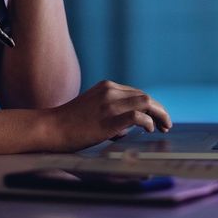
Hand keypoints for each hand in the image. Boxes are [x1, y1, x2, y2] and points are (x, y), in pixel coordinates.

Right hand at [46, 80, 172, 151]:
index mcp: (106, 87)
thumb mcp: (91, 109)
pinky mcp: (109, 120)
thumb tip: (126, 129)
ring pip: (146, 102)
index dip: (151, 105)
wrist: (50, 128)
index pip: (137, 93)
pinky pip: (137, 116)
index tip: (157, 119)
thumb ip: (109, 113)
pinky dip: (148, 122)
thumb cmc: (68, 124)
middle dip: (160, 110)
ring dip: (160, 115)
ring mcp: (110, 105)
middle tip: (167, 124)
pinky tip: (149, 130)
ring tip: (164, 127)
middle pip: (145, 96)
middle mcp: (110, 91)